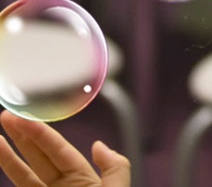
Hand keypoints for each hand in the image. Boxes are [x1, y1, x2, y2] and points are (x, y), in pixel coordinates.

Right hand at [0, 110, 130, 186]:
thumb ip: (115, 166)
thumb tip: (99, 145)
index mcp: (82, 180)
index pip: (59, 150)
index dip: (43, 134)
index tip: (27, 116)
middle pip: (38, 158)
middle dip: (22, 137)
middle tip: (7, 116)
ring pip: (23, 176)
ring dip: (8, 157)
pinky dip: (8, 175)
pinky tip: (0, 158)